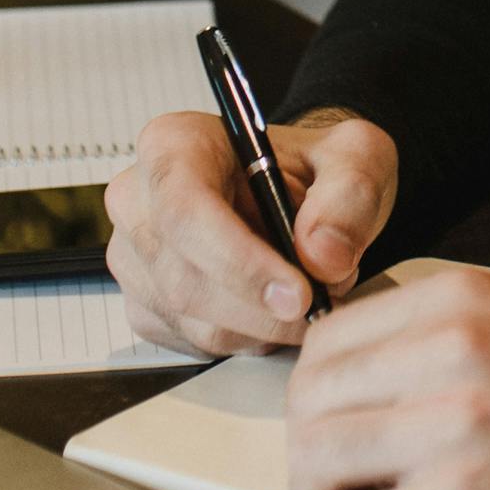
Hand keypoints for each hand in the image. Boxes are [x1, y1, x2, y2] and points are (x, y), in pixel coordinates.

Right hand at [103, 104, 398, 354]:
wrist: (300, 193)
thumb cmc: (314, 168)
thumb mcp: (355, 157)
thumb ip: (349, 195)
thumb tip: (323, 256)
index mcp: (174, 145)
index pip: (184, 210)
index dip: (239, 260)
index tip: (299, 292)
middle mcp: (139, 200)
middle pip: (185, 279)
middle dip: (263, 307)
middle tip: (324, 301)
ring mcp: (134, 259)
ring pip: (196, 322)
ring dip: (265, 325)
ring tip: (306, 288)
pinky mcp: (146, 306)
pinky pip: (197, 344)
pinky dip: (250, 338)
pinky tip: (273, 306)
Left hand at [284, 265, 489, 489]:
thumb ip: (441, 341)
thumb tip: (364, 381)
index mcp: (461, 302)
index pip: (327, 342)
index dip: (323, 395)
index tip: (342, 424)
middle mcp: (450, 354)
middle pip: (308, 403)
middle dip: (316, 451)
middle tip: (347, 480)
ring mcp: (452, 431)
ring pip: (314, 464)